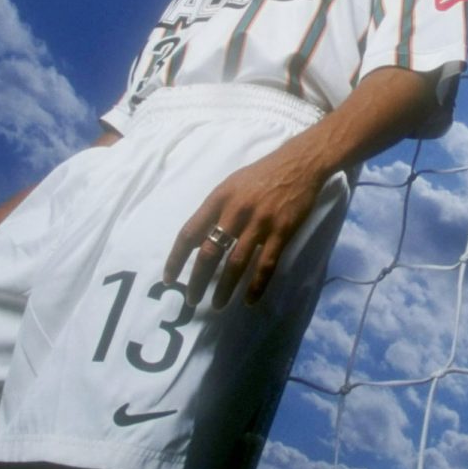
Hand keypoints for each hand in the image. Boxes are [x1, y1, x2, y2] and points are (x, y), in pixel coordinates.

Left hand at [165, 144, 326, 308]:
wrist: (299, 164)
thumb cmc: (261, 174)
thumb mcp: (231, 184)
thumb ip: (215, 209)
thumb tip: (198, 237)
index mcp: (219, 198)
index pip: (190, 232)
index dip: (176, 258)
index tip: (169, 278)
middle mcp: (235, 211)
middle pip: (209, 251)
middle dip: (197, 279)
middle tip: (192, 299)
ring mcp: (260, 222)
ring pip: (236, 263)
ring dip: (224, 288)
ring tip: (217, 304)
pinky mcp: (282, 231)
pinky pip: (266, 264)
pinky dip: (256, 286)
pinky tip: (249, 300)